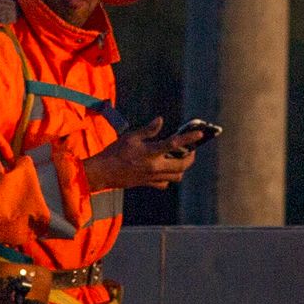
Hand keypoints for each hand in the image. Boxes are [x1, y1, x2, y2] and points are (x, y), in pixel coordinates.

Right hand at [85, 117, 203, 193]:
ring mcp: (152, 177)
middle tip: (191, 149)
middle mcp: (154, 166)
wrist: (103, 173)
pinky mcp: (148, 183)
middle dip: (190, 157)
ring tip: (180, 158)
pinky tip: (165, 169)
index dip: (189, 138)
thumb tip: (160, 120)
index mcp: (150, 152)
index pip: (174, 144)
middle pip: (182, 165)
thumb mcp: (130, 137)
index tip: (199, 134)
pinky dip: (169, 177)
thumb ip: (148, 130)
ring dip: (182, 167)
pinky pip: (165, 183)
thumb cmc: (115, 152)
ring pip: (176, 176)